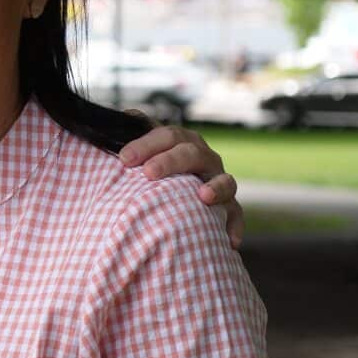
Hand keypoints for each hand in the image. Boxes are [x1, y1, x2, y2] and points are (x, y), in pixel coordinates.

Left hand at [118, 122, 243, 247]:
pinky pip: (236, 214)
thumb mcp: (137, 154)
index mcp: (181, 141)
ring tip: (204, 197)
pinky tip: (229, 241)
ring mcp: (218, 181)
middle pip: (192, 153)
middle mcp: (203, 158)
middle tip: (148, 173)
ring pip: (224, 181)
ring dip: (216, 188)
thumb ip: (128, 136)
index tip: (124, 159)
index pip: (167, 135)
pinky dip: (234, 226)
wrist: (170, 197)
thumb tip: (121, 116)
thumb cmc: (148, 172)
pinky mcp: (229, 207)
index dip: (146, 144)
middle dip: (170, 161)